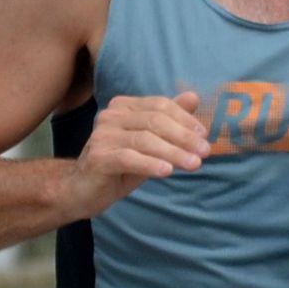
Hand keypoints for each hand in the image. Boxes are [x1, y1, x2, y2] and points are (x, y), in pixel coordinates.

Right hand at [67, 90, 208, 219]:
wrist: (83, 190)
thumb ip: (170, 120)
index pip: (160, 105)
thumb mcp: (150, 142)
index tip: (204, 135)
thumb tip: (194, 97)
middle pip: (155, 121)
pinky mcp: (98, 158)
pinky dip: (151, 164)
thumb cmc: (121, 165)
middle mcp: (111, 116)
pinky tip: (167, 172)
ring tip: (194, 164)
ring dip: (174, 152)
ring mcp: (102, 136)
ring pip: (145, 140)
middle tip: (205, 152)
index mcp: (124, 106)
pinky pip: (129, 158)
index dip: (185, 119)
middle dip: (184, 137)